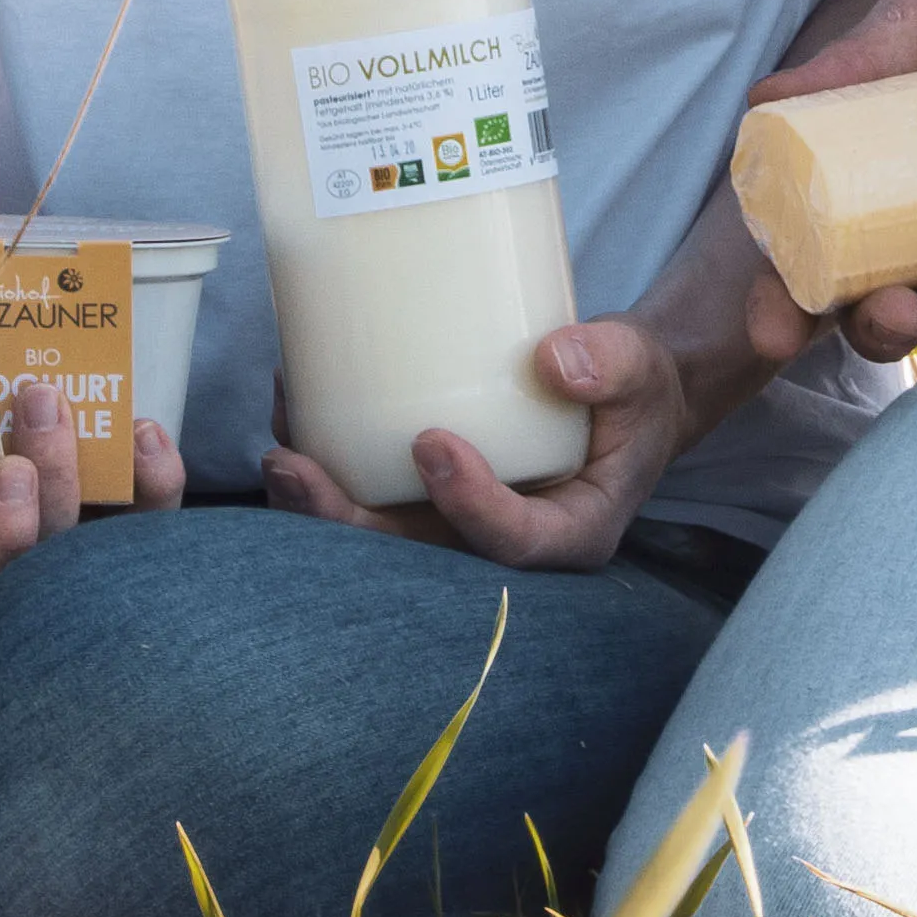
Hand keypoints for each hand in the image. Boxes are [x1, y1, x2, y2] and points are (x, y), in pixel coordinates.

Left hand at [263, 310, 702, 572]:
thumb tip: (554, 359)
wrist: (614, 396)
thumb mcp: (639, 369)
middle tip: (294, 467)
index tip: (431, 443)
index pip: (516, 543)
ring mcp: (459, 522)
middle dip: (351, 525)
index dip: (470, 507)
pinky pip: (371, 493)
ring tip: (277, 453)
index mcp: (571, 531)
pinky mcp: (428, 494)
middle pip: (423, 556)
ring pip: (383, 535)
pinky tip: (294, 410)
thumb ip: (612, 363)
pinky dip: (327, 461)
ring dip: (320, 505)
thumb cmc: (630, 389)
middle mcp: (505, 539)